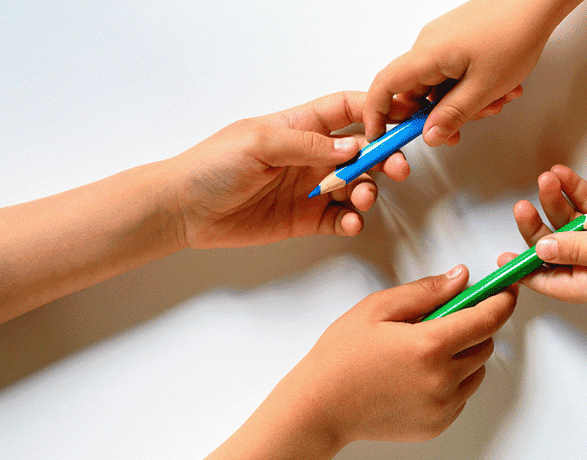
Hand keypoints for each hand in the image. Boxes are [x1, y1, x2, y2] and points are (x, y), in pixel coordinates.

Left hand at [166, 91, 412, 249]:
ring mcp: (310, 188)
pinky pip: (340, 219)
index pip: (348, 110)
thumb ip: (309, 145)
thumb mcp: (259, 142)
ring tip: (361, 197)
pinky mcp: (305, 219)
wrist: (184, 209)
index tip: (401, 119)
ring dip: (368, 190)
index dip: (377, 111)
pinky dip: (352, 221)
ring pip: (357, 185)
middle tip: (398, 167)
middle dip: (386, 156)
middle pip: (363, 150)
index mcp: (301, 126)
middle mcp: (311, 155)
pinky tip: (349, 222)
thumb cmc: (211, 165)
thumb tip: (354, 147)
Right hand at [284, 265, 517, 442]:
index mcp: (429, 345)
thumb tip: (461, 278)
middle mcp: (443, 379)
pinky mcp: (438, 425)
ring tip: (424, 349)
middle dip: (475, 326)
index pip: (487, 319)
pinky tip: (418, 374)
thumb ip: (426, 291)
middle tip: (444, 318)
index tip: (505, 290)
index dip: (502, 300)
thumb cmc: (341, 356)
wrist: (320, 408)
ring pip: (477, 371)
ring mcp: (442, 406)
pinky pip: (462, 394)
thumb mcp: (378, 308)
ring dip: (464, 354)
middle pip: (486, 344)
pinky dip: (452, 380)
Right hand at [364, 0, 577, 144]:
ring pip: (441, 84)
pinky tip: (500, 86)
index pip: (385, 86)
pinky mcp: (457, 39)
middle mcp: (428, 44)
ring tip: (499, 98)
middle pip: (418, 92)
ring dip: (466, 100)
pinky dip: (472, 85)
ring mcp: (443, 40)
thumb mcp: (483, 88)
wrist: (536, 2)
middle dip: (444, 113)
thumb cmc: (514, 35)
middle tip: (472, 121)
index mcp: (427, 55)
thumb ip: (453, 115)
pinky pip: (454, 71)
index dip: (377, 114)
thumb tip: (430, 136)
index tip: (382, 136)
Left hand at [497, 165, 586, 304]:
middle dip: (537, 226)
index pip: (550, 282)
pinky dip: (576, 190)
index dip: (524, 272)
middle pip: (556, 247)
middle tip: (522, 207)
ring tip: (548, 179)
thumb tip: (540, 249)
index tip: (500, 262)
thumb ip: (575, 249)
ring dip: (557, 201)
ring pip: (571, 220)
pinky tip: (562, 175)